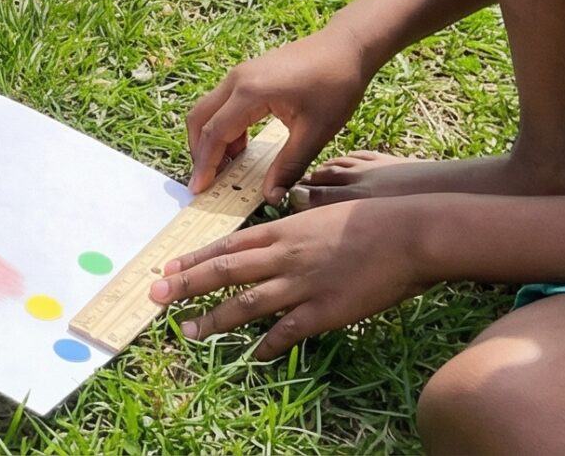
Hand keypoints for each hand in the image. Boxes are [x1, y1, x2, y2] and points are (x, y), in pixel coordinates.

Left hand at [148, 198, 431, 359]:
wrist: (409, 232)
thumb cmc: (371, 219)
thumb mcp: (323, 212)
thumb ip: (298, 220)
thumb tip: (287, 209)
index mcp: (282, 231)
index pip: (226, 245)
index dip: (194, 259)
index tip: (167, 267)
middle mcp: (283, 256)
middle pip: (223, 271)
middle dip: (185, 285)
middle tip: (155, 297)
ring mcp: (302, 284)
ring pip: (245, 304)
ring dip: (213, 319)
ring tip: (188, 331)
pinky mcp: (325, 309)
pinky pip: (287, 331)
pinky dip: (267, 344)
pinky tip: (253, 355)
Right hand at [185, 28, 374, 199]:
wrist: (347, 47)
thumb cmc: (336, 85)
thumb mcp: (316, 131)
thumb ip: (289, 166)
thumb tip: (271, 197)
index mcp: (250, 93)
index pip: (215, 134)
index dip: (205, 164)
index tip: (199, 190)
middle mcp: (237, 80)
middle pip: (199, 119)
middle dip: (198, 151)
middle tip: (207, 180)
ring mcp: (240, 74)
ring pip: (208, 110)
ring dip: (210, 139)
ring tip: (226, 168)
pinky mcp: (248, 74)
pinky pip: (223, 103)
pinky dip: (223, 127)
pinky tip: (242, 147)